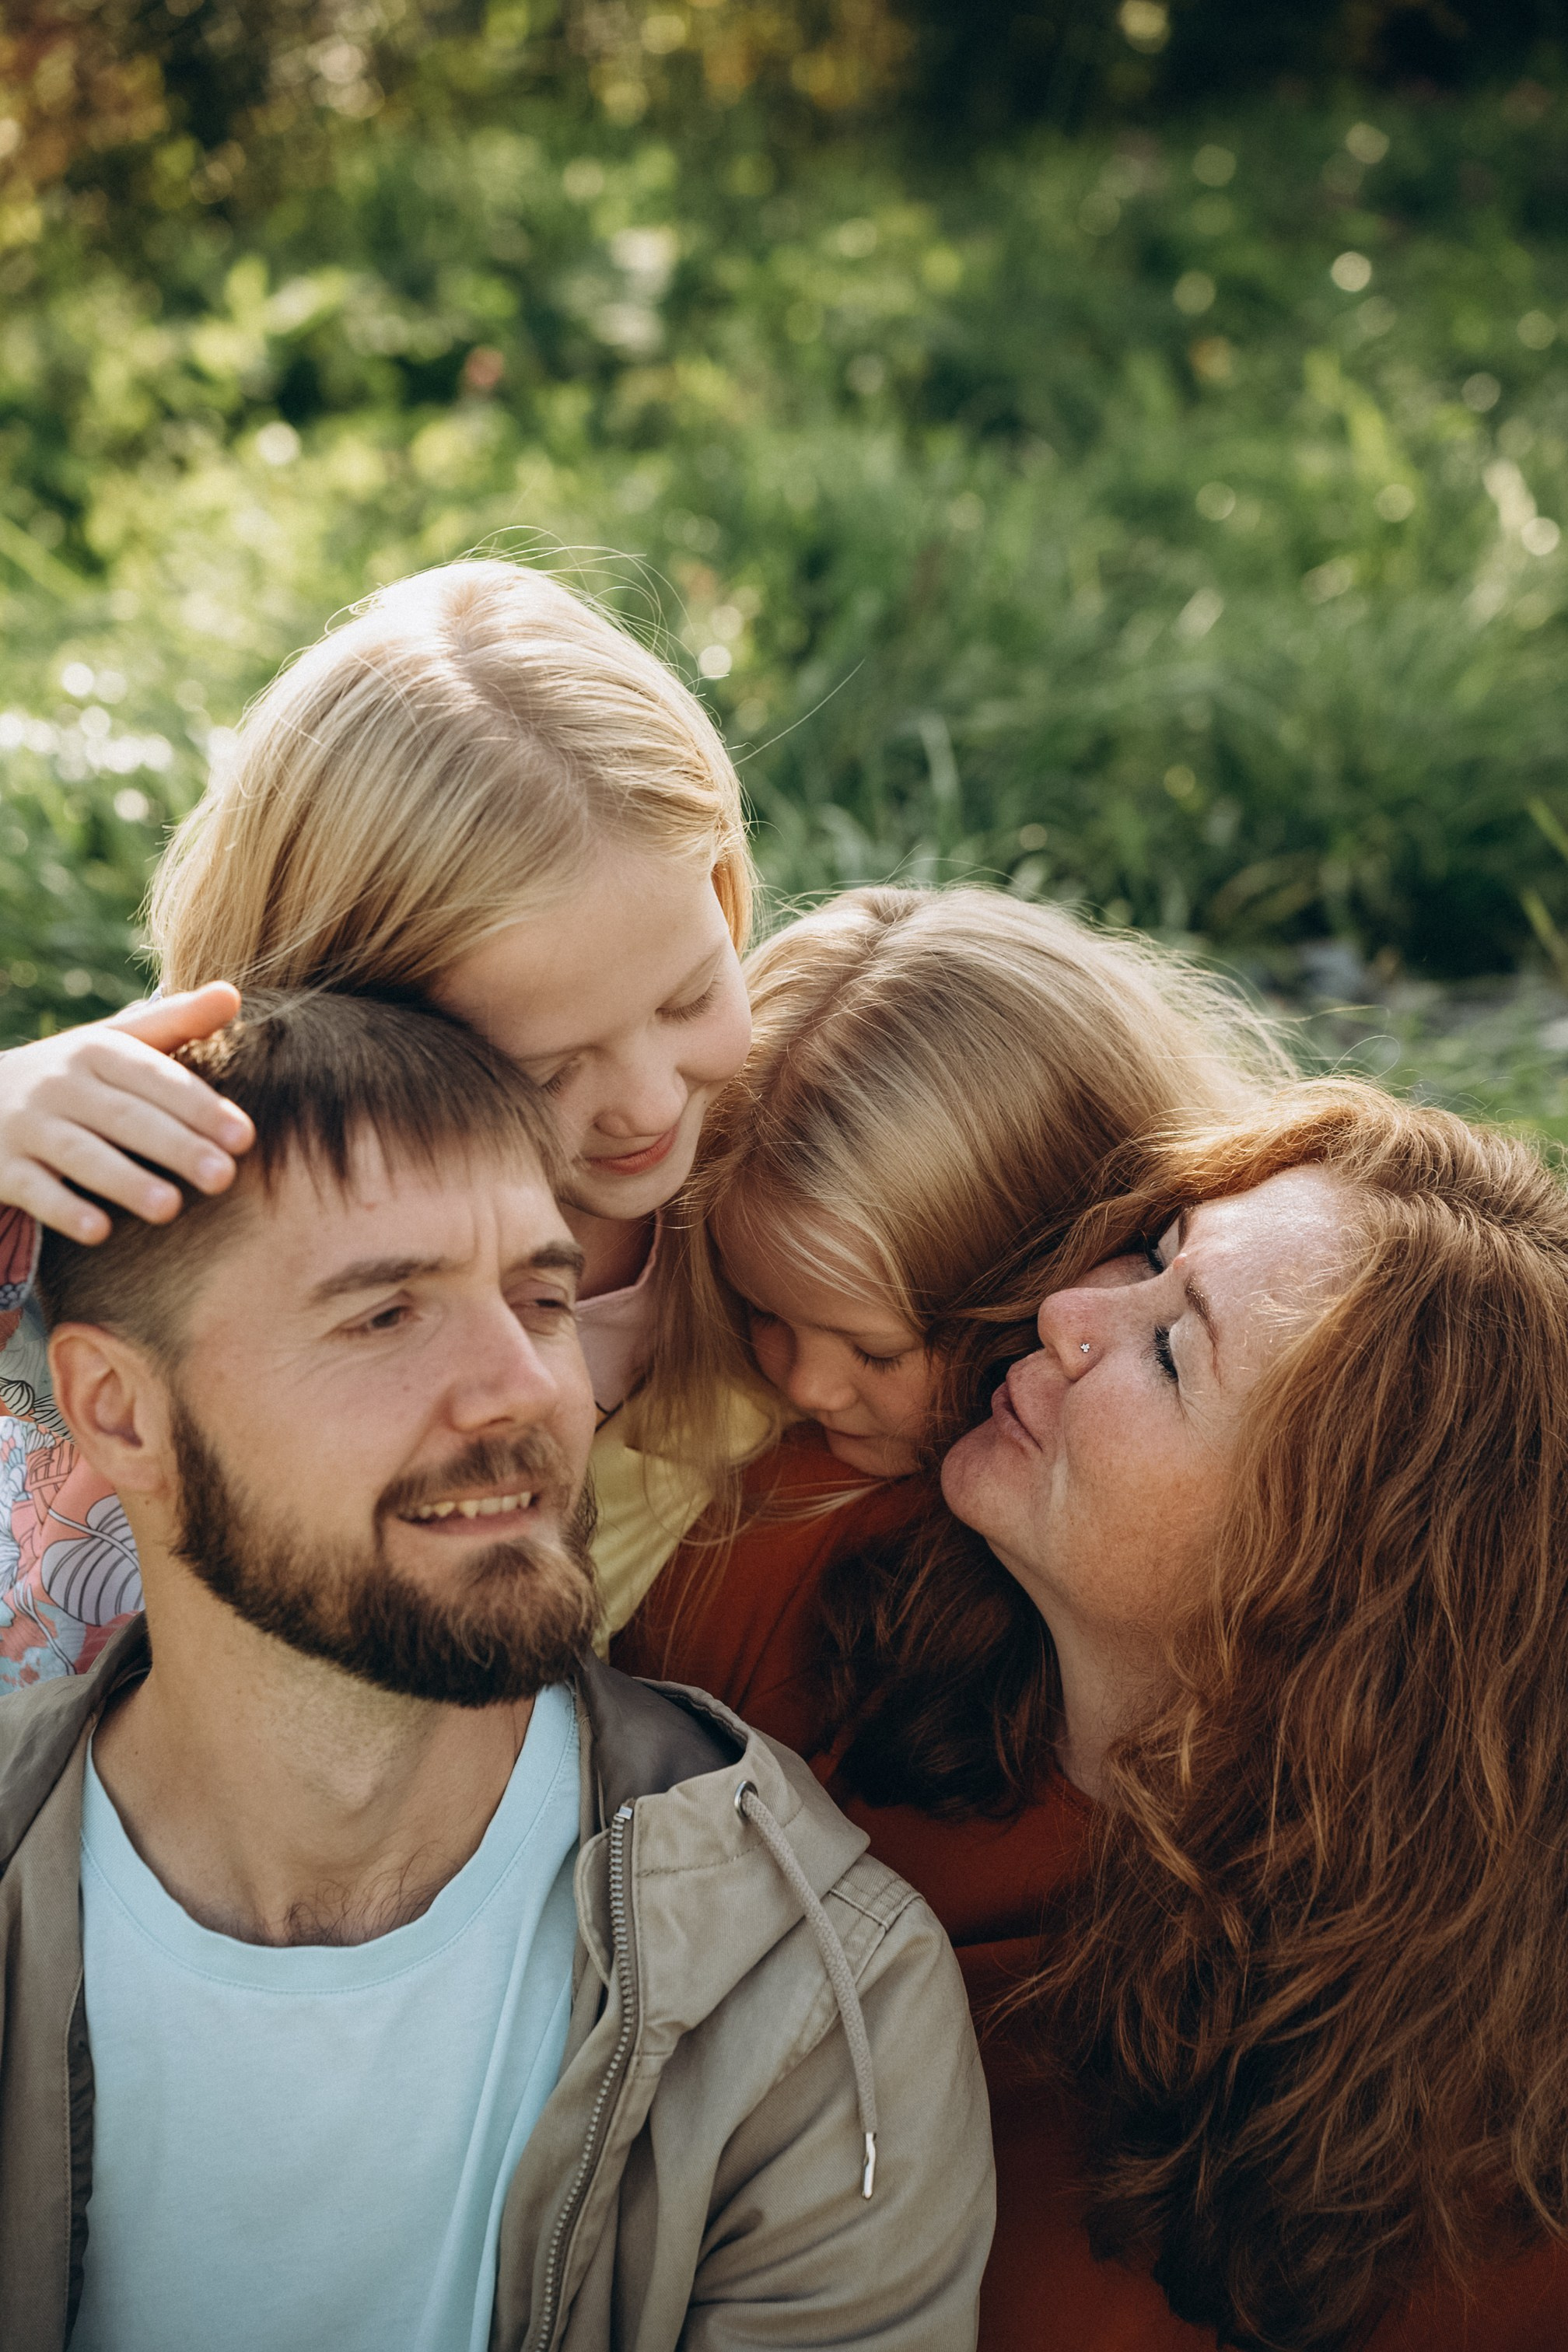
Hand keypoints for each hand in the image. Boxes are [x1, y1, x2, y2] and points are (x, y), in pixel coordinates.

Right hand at [0, 982, 255, 1243]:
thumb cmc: (74, 1076)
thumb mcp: (115, 1042)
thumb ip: (174, 1021)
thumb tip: (233, 993)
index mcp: (97, 1050)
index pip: (154, 1076)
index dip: (199, 1106)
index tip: (244, 1137)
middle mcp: (61, 1085)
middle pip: (125, 1117)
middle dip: (175, 1146)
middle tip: (223, 1177)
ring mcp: (28, 1126)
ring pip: (80, 1154)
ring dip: (125, 1180)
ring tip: (170, 1208)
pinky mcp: (2, 1168)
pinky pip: (35, 1190)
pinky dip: (64, 1210)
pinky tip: (99, 1231)